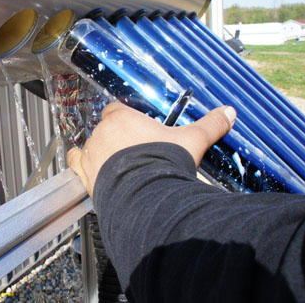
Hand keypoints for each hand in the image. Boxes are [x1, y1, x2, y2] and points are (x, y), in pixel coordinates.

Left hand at [67, 102, 235, 196]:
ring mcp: (91, 153)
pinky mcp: (85, 173)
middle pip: (105, 129)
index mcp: (123, 118)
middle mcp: (102, 132)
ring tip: (116, 166)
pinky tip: (90, 170)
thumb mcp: (193, 140)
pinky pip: (75, 163)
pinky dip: (81, 165)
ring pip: (90, 146)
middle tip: (133, 152)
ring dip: (100, 153)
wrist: (148, 194)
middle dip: (117, 139)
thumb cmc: (165, 162)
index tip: (136, 130)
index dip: (126, 119)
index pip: (117, 110)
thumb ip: (210, 125)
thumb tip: (229, 112)